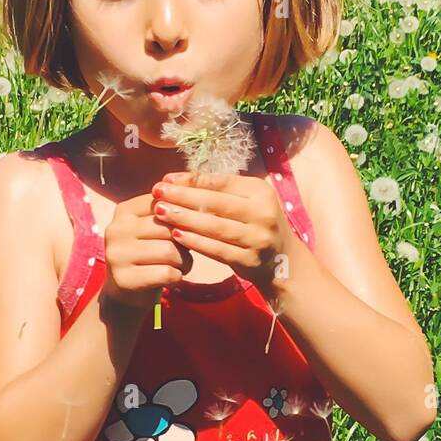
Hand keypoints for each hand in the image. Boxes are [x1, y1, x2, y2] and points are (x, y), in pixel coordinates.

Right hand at [102, 190, 191, 310]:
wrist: (126, 291)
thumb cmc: (149, 250)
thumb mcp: (154, 226)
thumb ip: (170, 210)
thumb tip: (199, 198)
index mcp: (124, 210)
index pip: (164, 203)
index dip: (185, 215)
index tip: (189, 226)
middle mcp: (116, 229)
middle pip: (168, 228)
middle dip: (186, 240)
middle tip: (187, 249)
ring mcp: (117, 255)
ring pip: (169, 251)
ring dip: (185, 260)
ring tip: (182, 263)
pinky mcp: (123, 279)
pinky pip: (166, 273)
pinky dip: (178, 275)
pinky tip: (173, 276)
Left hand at [150, 169, 293, 290]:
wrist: (283, 261)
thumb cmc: (258, 224)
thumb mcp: (251, 201)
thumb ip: (224, 191)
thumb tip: (183, 180)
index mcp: (261, 191)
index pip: (222, 181)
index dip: (192, 180)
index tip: (167, 179)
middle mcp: (262, 212)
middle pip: (215, 203)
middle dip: (182, 196)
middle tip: (157, 192)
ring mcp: (257, 238)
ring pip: (214, 226)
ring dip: (183, 218)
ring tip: (160, 212)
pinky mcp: (249, 260)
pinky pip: (216, 249)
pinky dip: (194, 241)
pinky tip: (175, 235)